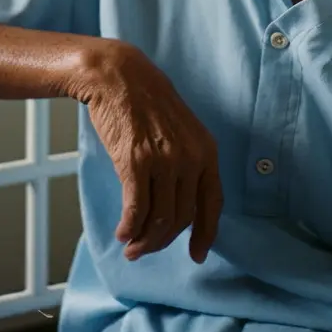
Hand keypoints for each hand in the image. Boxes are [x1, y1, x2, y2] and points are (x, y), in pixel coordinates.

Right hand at [78, 40, 223, 262]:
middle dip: (162, 241)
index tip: (197, 254)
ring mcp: (164, 160)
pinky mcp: (136, 162)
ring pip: (159, 219)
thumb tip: (181, 204)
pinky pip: (136, 209)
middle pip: (182, 218)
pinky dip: (129, 227)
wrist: (118, 76)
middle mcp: (191, 158)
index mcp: (206, 149)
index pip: (213, 203)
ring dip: (143, 240)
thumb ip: (187, 161)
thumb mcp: (181, 129)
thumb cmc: (146, 101)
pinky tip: (122, 231)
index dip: (206, 234)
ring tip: (130, 245)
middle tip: (144, 250)